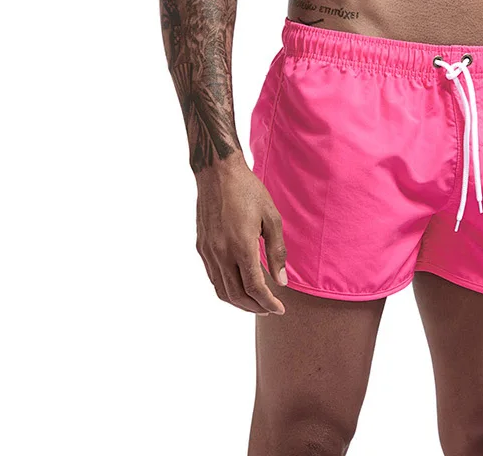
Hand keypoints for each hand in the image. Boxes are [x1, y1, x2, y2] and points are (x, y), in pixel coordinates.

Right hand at [195, 159, 287, 313]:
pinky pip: (213, 277)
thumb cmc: (248, 191)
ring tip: (255, 303)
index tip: (280, 309)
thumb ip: (276, 251)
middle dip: (255, 307)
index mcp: (241, 246)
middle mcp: (221, 253)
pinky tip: (238, 285)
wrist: (217, 173)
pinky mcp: (201, 246)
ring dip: (239, 302)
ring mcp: (209, 251)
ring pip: (221, 290)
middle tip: (270, 309)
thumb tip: (281, 281)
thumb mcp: (271, 217)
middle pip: (237, 295)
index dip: (268, 302)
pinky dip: (226, 288)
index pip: (254, 287)